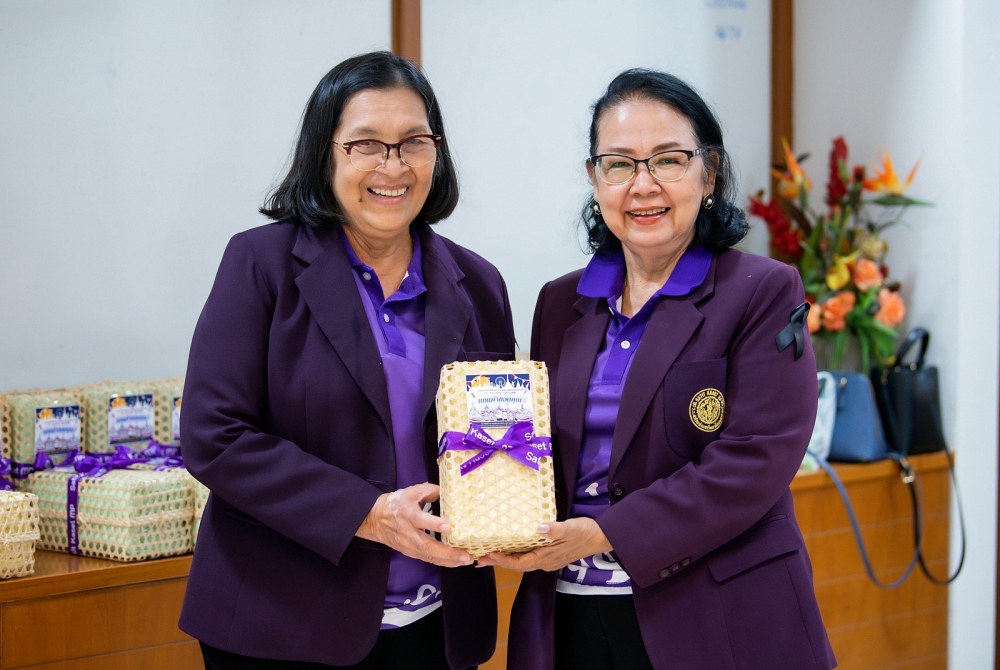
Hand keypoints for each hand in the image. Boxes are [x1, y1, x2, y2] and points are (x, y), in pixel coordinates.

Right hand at [356, 482, 472, 567]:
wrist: (375, 520)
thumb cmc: (396, 504)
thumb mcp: (411, 492)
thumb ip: (429, 491)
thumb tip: (447, 492)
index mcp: (407, 513)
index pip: (419, 519)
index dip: (433, 523)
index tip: (448, 526)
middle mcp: (408, 532)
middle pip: (427, 545)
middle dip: (448, 552)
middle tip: (465, 555)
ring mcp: (409, 545)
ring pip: (429, 555)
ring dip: (448, 560)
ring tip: (465, 560)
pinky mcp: (410, 552)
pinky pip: (428, 559)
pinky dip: (443, 562)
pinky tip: (456, 562)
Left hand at [477, 517, 611, 572]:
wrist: (600, 538)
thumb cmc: (585, 532)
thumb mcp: (571, 528)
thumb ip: (555, 529)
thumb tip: (539, 528)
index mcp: (546, 557)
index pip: (519, 563)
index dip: (502, 560)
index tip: (487, 554)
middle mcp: (545, 563)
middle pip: (517, 565)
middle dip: (498, 562)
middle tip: (478, 558)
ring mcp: (548, 561)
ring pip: (522, 562)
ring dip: (506, 559)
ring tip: (489, 554)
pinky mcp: (551, 556)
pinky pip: (528, 558)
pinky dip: (516, 555)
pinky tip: (511, 548)